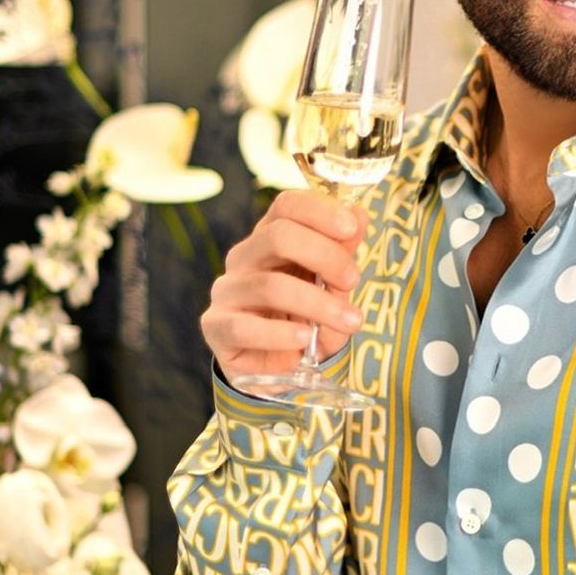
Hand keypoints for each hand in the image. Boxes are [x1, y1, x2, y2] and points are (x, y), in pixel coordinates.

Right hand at [200, 189, 367, 381]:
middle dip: (325, 255)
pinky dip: (280, 333)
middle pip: (278, 236)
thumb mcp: (332, 288)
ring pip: (270, 286)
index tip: (351, 229)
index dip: (320, 211)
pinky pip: (245, 327)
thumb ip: (342, 254)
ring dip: (318, 304)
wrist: (278, 369)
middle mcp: (243, 258)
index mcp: (270, 238)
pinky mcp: (216, 326)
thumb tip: (359, 215)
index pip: (287, 206)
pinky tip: (304, 339)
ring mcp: (227, 291)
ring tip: (349, 321)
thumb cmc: (305, 319)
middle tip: (353, 280)